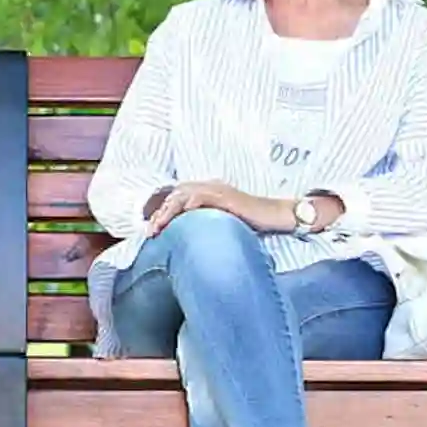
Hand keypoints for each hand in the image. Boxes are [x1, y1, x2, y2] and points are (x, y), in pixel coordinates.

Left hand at [145, 180, 294, 235]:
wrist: (276, 216)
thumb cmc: (250, 222)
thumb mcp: (220, 222)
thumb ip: (202, 224)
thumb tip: (182, 239)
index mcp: (206, 191)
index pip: (177, 198)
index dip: (162, 213)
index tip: (151, 230)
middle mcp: (210, 187)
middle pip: (176, 195)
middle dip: (160, 213)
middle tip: (150, 231)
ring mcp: (218, 190)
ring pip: (184, 195)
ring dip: (169, 211)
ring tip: (159, 226)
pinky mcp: (227, 196)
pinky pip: (203, 196)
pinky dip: (191, 204)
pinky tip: (183, 215)